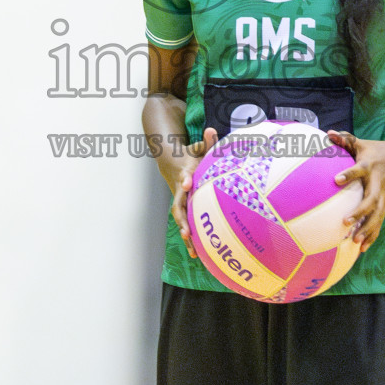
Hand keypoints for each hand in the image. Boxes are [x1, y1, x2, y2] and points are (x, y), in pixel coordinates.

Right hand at [162, 127, 218, 259]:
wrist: (172, 164)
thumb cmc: (192, 157)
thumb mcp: (198, 148)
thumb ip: (206, 142)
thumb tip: (212, 129)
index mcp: (185, 174)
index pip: (184, 176)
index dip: (185, 179)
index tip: (186, 183)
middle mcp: (180, 191)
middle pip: (179, 206)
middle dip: (182, 219)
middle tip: (187, 231)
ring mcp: (180, 201)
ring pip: (181, 220)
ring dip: (186, 235)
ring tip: (193, 251)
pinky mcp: (184, 210)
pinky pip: (187, 225)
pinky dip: (191, 240)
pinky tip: (197, 256)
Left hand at [327, 130, 384, 251]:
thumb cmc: (377, 150)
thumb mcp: (362, 143)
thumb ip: (345, 139)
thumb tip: (328, 133)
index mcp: (370, 167)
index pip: (358, 170)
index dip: (348, 174)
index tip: (336, 179)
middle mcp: (377, 184)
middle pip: (370, 200)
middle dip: (359, 212)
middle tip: (345, 222)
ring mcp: (383, 196)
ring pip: (376, 215)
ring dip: (367, 229)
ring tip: (354, 242)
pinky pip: (379, 222)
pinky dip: (372, 235)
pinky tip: (362, 248)